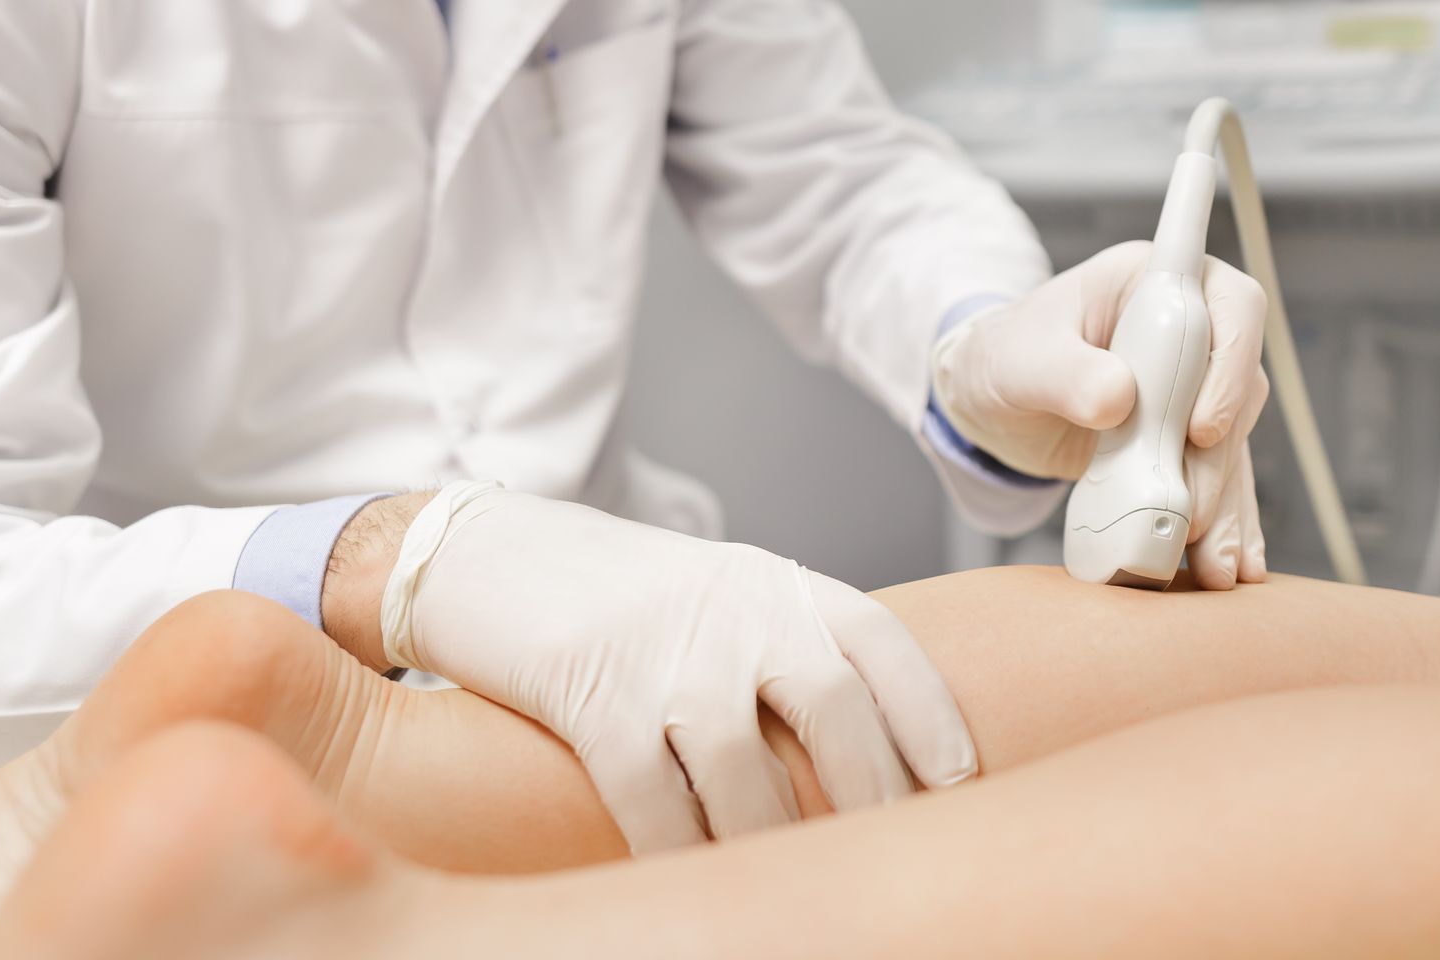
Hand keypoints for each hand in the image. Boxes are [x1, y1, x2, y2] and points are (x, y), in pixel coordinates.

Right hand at [336, 486, 975, 852]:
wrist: (481, 554)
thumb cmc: (608, 591)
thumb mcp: (714, 593)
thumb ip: (780, 648)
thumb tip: (847, 751)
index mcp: (774, 583)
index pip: (880, 642)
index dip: (930, 714)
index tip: (959, 779)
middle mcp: (735, 610)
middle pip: (834, 710)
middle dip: (871, 795)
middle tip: (885, 856)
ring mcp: (666, 652)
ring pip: (747, 777)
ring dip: (774, 845)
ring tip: (792, 885)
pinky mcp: (593, 694)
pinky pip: (653, 801)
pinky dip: (678, 853)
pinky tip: (691, 880)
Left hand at [931, 241, 1270, 588]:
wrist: (995, 402)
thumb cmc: (1006, 357)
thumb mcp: (1022, 358)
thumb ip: (1064, 372)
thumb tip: (1116, 399)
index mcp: (1158, 284)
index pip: (1228, 304)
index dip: (1231, 361)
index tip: (1201, 427)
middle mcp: (1191, 334)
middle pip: (1239, 390)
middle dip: (1220, 462)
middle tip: (1189, 515)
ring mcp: (1193, 391)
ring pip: (1233, 447)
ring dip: (1228, 508)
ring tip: (1217, 567)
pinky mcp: (1184, 442)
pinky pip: (1215, 482)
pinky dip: (1219, 524)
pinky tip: (1226, 566)